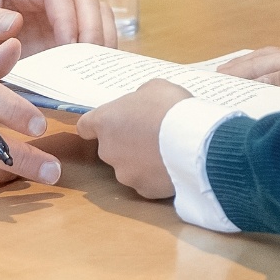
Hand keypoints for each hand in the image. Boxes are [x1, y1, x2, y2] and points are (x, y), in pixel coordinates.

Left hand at [0, 0, 115, 56]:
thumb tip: (13, 23)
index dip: (67, 17)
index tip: (68, 46)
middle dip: (91, 29)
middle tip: (88, 62)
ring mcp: (58, 8)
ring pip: (96, 11)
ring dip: (101, 38)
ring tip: (95, 67)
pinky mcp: (67, 28)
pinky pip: (95, 30)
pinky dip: (100, 47)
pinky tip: (96, 68)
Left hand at [76, 79, 191, 198]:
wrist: (194, 141)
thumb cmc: (170, 107)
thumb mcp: (154, 88)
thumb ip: (139, 99)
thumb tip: (140, 108)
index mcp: (105, 121)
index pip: (85, 126)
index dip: (96, 126)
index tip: (109, 125)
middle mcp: (108, 150)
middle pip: (110, 147)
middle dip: (126, 143)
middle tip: (151, 135)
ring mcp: (124, 173)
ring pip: (129, 167)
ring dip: (141, 161)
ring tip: (167, 152)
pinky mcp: (143, 191)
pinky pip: (147, 182)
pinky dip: (156, 176)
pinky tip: (174, 167)